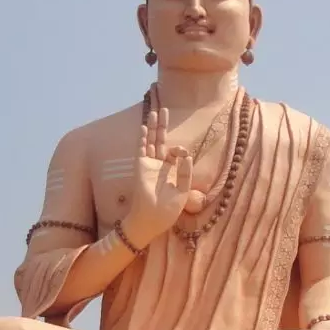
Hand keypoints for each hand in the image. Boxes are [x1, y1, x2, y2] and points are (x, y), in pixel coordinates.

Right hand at [125, 108, 192, 243]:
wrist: (152, 220)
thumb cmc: (167, 210)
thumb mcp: (183, 191)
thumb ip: (186, 173)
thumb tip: (188, 155)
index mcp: (170, 171)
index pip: (174, 152)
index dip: (180, 149)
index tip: (183, 154)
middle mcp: (158, 166)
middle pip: (160, 141)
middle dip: (162, 126)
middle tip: (164, 109)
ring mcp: (148, 166)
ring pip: (150, 141)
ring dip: (152, 127)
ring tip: (154, 111)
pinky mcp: (141, 167)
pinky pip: (141, 150)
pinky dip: (143, 139)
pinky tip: (144, 126)